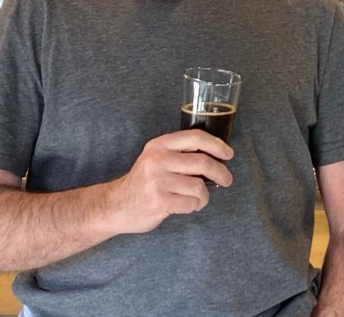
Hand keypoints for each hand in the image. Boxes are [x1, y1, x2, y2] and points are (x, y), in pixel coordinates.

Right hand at [104, 130, 233, 234]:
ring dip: (204, 196)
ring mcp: (158, 181)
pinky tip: (187, 206)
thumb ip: (179, 154)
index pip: (195, 137)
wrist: (115, 205)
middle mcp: (158, 160)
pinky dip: (194, 206)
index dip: (216, 144)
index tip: (228, 154)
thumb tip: (215, 156)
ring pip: (199, 187)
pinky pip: (191, 203)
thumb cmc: (143, 183)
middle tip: (227, 180)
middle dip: (221, 172)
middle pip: (202, 162)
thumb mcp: (155, 158)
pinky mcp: (159, 201)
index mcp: (159, 145)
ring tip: (198, 199)